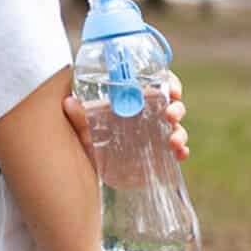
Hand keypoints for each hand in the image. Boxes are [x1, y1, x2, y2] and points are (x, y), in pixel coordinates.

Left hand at [62, 70, 190, 162]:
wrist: (91, 168)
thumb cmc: (90, 137)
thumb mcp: (84, 128)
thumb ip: (79, 117)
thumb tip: (68, 102)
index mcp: (134, 99)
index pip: (157, 82)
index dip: (169, 82)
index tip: (172, 89)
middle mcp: (149, 113)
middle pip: (171, 104)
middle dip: (177, 107)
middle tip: (171, 114)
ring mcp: (156, 134)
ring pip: (176, 127)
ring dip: (180, 131)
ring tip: (173, 141)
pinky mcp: (159, 154)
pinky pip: (176, 150)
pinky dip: (182, 150)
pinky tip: (180, 154)